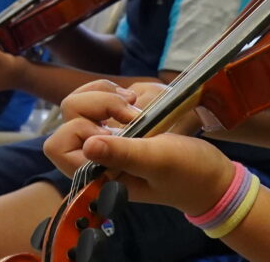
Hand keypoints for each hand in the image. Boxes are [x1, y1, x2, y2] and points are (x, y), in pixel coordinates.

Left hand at [43, 81, 234, 215]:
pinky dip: (112, 92)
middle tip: (133, 114)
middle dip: (98, 104)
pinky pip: (98, 99)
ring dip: (106, 94)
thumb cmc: (188, 173)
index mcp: (96, 174)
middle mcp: (95, 157)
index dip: (80, 130)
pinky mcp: (118, 127)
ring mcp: (105, 140)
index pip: (57, 146)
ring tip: (135, 105)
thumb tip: (87, 145)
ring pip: (80, 103)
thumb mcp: (158, 160)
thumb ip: (123, 154)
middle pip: (68, 115)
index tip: (114, 130)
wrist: (212, 176)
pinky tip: (134, 101)